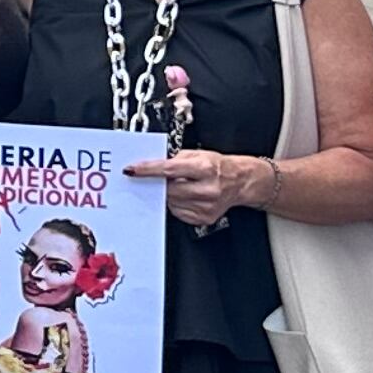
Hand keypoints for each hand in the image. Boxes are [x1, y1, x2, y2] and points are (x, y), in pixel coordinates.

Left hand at [132, 150, 276, 228]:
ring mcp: (206, 206)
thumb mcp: (198, 154)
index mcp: (205, 169)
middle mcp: (207, 189)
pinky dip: (176, 203)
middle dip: (158, 184)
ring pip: (171, 202)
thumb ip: (175, 158)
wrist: (240, 181)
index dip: (148, 170)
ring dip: (168, 194)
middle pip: (168, 189)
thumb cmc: (219, 166)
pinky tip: (185, 195)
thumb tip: (152, 164)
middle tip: (156, 179)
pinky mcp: (204, 217)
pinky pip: (178, 212)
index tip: (132, 170)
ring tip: (179, 185)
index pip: (169, 170)